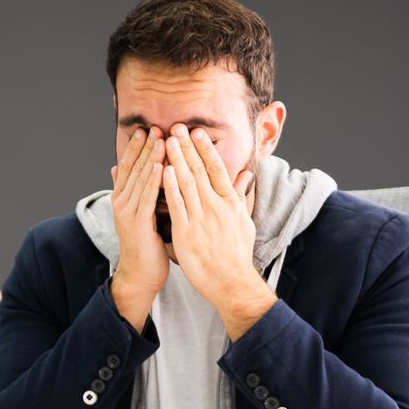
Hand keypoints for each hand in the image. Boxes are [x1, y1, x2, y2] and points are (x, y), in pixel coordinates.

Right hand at [109, 126, 166, 330]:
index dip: (138, 148)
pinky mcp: (137, 223)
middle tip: (156, 126)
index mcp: (122, 199)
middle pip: (133, 168)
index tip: (148, 129)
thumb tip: (116, 169)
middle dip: (145, 147)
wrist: (140, 274)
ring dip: (150, 157)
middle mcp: (121, 203)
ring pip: (140, 179)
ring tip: (160, 139)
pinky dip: (153, 180)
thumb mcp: (138, 213)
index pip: (129, 167)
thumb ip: (132, 191)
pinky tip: (160, 166)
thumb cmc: (145, 245)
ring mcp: (127, 212)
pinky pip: (147, 197)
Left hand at [161, 125, 275, 339]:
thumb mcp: (244, 221)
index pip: (216, 169)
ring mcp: (202, 218)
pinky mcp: (187, 232)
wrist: (231, 281)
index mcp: (230, 202)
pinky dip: (169, 186)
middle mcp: (217, 206)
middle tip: (176, 127)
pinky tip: (162, 170)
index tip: (196, 132)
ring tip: (167, 141)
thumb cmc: (237, 254)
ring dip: (176, 159)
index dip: (205, 149)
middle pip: (200, 170)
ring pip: (187, 183)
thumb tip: (246, 175)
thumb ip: (241, 196)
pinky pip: (177, 205)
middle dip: (187, 147)